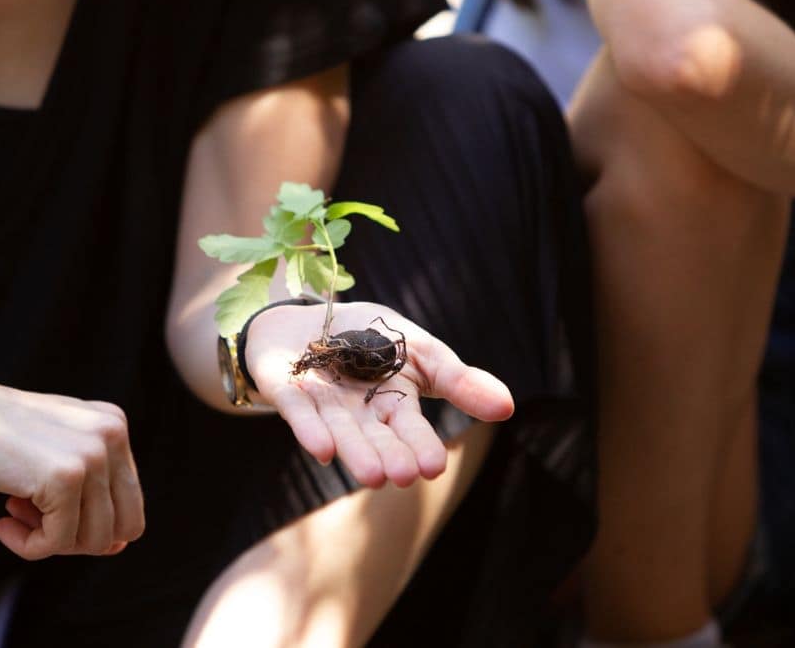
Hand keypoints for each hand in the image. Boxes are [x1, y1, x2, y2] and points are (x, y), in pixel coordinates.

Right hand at [0, 363, 144, 559]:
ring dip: (51, 541)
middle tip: (32, 520)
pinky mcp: (65, 476)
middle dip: (79, 538)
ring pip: (96, 540)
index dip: (88, 524)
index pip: (129, 505)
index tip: (44, 511)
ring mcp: (93, 454)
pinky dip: (28, 546)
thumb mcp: (51, 451)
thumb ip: (89, 490)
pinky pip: (58, 542)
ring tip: (13, 514)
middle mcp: (112, 435)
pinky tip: (1, 524)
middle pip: (125, 527)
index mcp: (114, 426)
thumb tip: (118, 546)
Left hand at [245, 302, 513, 487]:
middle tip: (402, 476)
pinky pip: (298, 412)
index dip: (420, 445)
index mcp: (392, 403)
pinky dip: (309, 429)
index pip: (410, 427)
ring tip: (371, 476)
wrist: (309, 318)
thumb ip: (458, 380)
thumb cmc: (371, 339)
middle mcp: (357, 412)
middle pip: (374, 436)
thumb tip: (508, 407)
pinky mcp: (286, 391)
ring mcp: (321, 404)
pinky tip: (321, 449)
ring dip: (355, 451)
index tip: (433, 467)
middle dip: (388, 454)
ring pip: (339, 430)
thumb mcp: (421, 351)